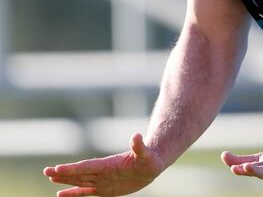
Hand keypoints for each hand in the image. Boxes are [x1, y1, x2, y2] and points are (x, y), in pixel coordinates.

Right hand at [43, 133, 164, 196]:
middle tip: (46, 172)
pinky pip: (86, 191)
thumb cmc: (149, 158)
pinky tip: (61, 194)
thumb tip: (137, 136)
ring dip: (65, 180)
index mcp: (108, 164)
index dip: (72, 168)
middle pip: (79, 173)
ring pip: (79, 181)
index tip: (57, 168)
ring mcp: (102, 180)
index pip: (87, 166)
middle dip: (63, 173)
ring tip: (50, 178)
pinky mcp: (105, 189)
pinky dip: (74, 193)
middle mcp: (102, 171)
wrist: (151, 165)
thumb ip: (139, 146)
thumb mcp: (146, 154)